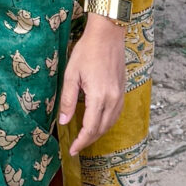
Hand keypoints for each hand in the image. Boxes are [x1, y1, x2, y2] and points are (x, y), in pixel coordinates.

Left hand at [57, 14, 126, 156]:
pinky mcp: (123, 91)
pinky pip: (116, 114)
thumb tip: (63, 121)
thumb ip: (67, 100)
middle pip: (101, 129)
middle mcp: (112, 100)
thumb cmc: (87, 52)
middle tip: (76, 147)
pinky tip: (99, 123)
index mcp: (99, 97)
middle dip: (88, 141)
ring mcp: (120, 96)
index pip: (90, 128)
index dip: (81, 142)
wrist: (108, 35)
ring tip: (85, 138)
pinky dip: (107, 123)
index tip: (72, 150)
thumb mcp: (71, 75)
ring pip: (110, 123)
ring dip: (98, 133)